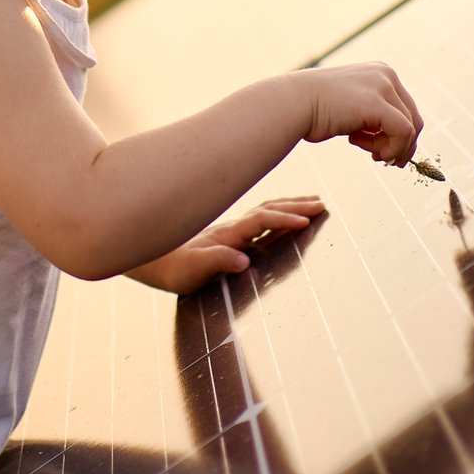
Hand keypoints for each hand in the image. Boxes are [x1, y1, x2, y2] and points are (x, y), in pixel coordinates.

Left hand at [128, 197, 326, 294]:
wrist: (151, 261)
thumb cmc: (171, 270)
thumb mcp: (191, 272)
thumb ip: (216, 262)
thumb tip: (244, 260)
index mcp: (225, 235)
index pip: (260, 221)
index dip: (284, 219)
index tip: (308, 220)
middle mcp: (230, 228)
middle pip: (267, 209)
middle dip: (295, 206)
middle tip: (322, 204)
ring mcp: (230, 229)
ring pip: (264, 209)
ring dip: (289, 205)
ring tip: (312, 201)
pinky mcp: (229, 235)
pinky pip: (259, 218)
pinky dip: (277, 212)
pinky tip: (284, 213)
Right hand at [298, 62, 421, 165]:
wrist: (292, 104)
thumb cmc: (314, 110)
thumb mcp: (352, 106)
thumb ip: (373, 115)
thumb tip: (394, 140)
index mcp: (380, 73)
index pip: (406, 108)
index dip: (400, 135)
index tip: (383, 151)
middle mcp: (385, 74)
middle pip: (413, 118)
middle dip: (401, 144)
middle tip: (384, 160)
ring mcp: (383, 86)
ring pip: (409, 128)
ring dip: (391, 148)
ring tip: (368, 153)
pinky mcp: (377, 103)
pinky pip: (402, 132)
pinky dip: (392, 149)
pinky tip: (369, 152)